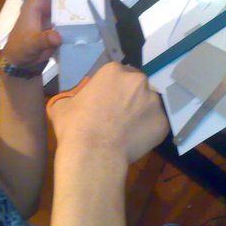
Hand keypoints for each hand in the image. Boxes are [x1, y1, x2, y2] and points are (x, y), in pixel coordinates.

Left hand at [2, 0, 108, 67]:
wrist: (21, 60)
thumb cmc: (21, 48)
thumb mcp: (29, 45)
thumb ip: (42, 40)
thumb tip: (58, 37)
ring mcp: (59, 8)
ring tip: (109, 4)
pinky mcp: (65, 19)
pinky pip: (81, 9)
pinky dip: (93, 10)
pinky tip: (105, 17)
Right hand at [48, 62, 169, 164]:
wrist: (93, 154)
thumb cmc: (75, 126)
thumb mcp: (63, 105)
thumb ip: (75, 97)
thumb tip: (73, 102)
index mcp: (113, 71)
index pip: (117, 73)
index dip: (112, 87)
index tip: (107, 99)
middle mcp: (137, 81)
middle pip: (136, 85)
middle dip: (129, 96)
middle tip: (118, 114)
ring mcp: (153, 101)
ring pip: (148, 103)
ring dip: (140, 112)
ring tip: (127, 129)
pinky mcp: (163, 122)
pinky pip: (155, 124)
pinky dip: (148, 130)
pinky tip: (134, 140)